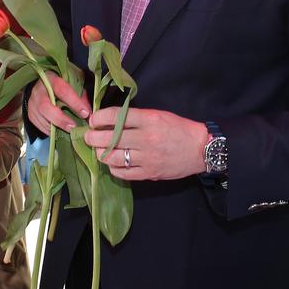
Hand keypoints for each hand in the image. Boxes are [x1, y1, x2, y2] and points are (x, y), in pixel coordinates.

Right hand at [26, 74, 90, 135]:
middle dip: (61, 119)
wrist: (44, 85)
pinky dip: (52, 131)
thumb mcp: (73, 84)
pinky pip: (40, 126)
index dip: (74, 102)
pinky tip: (61, 131)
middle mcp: (38, 90)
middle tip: (74, 126)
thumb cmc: (62, 84)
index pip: (62, 89)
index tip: (85, 113)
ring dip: (57, 127)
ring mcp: (32, 103)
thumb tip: (89, 113)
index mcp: (51, 79)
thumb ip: (81, 96)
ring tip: (70, 132)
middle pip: (45, 106)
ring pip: (41, 118)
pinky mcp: (31, 114)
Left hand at [83, 107, 207, 180]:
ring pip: (112, 158)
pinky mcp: (149, 174)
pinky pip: (123, 173)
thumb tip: (109, 120)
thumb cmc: (178, 128)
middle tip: (88, 136)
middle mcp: (146, 139)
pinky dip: (113, 168)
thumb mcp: (158, 115)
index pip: (115, 116)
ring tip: (99, 150)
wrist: (200, 149)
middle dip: (92, 137)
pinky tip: (113, 163)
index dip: (98, 118)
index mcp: (148, 120)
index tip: (93, 120)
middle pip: (109, 139)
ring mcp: (147, 158)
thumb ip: (135, 117)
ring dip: (100, 154)